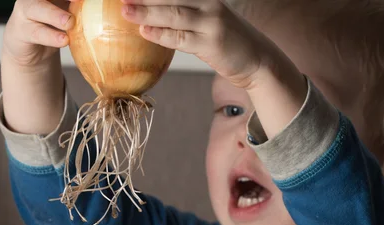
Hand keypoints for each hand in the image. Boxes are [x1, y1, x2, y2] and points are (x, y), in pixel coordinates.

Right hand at [3, 0, 78, 67]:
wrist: (31, 47)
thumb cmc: (54, 26)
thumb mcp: (68, 12)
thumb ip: (80, 7)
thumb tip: (107, 7)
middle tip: (80, 1)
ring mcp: (25, 11)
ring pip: (38, 9)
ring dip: (55, 16)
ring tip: (69, 23)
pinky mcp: (22, 31)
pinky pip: (37, 33)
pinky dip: (51, 37)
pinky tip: (63, 40)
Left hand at [121, 0, 307, 138]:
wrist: (258, 61)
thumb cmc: (227, 44)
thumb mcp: (206, 24)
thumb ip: (183, 19)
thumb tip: (151, 20)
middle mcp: (208, 4)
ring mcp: (212, 22)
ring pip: (174, 13)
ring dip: (147, 12)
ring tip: (126, 11)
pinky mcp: (213, 42)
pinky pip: (182, 38)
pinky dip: (162, 34)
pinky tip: (145, 31)